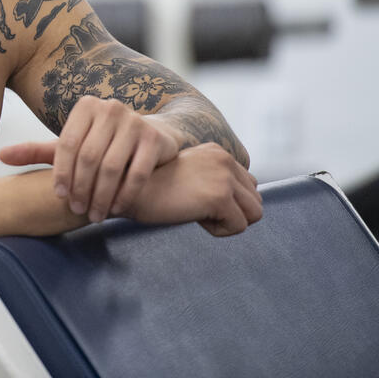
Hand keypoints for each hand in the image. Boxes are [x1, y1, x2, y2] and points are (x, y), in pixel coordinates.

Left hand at [0, 96, 179, 223]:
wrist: (153, 136)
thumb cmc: (102, 143)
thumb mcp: (70, 145)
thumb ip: (37, 151)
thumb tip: (0, 155)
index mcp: (86, 106)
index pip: (66, 144)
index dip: (61, 173)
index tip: (59, 196)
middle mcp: (111, 109)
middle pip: (88, 157)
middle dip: (81, 188)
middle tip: (77, 211)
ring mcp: (136, 122)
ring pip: (112, 167)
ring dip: (101, 195)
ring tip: (95, 215)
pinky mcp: (155, 139)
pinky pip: (137, 173)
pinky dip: (125, 195)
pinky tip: (117, 209)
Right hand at [128, 143, 262, 234]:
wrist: (126, 190)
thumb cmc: (152, 190)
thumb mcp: (189, 176)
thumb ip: (216, 180)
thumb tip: (247, 206)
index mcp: (218, 151)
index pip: (249, 185)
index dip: (227, 201)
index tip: (197, 199)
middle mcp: (225, 159)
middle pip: (256, 200)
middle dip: (233, 213)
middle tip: (198, 209)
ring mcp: (224, 177)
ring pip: (254, 214)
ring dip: (228, 222)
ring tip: (198, 213)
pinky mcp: (219, 197)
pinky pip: (239, 227)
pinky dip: (218, 231)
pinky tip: (193, 217)